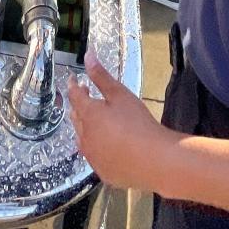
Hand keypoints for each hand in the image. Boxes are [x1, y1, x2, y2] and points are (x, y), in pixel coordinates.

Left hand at [69, 51, 177, 192]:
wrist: (155, 160)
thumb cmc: (138, 123)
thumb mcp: (120, 94)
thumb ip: (101, 76)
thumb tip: (87, 56)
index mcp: (88, 115)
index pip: (74, 96)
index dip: (73, 86)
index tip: (73, 79)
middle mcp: (85, 137)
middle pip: (76, 117)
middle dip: (78, 105)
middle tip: (85, 96)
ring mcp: (92, 157)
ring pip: (82, 138)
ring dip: (84, 126)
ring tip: (94, 120)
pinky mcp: (102, 172)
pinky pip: (93, 155)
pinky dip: (95, 146)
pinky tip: (106, 144)